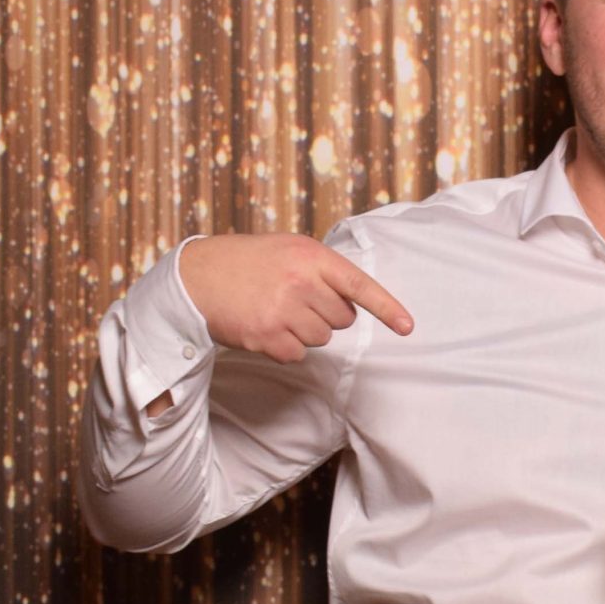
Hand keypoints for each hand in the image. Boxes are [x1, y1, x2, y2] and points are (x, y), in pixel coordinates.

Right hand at [179, 232, 414, 364]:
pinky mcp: (268, 337)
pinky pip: (297, 354)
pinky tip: (265, 327)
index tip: (407, 327)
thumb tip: (353, 300)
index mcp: (310, 256)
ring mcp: (284, 311)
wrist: (197, 277)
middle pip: (342, 320)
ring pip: (322, 339)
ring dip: (305, 331)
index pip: (359, 284)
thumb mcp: (288, 249)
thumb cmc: (247, 262)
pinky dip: (285, 346)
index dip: (386, 308)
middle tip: (294, 299)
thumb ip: (321, 269)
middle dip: (325, 314)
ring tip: (276, 310)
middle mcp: (300, 282)